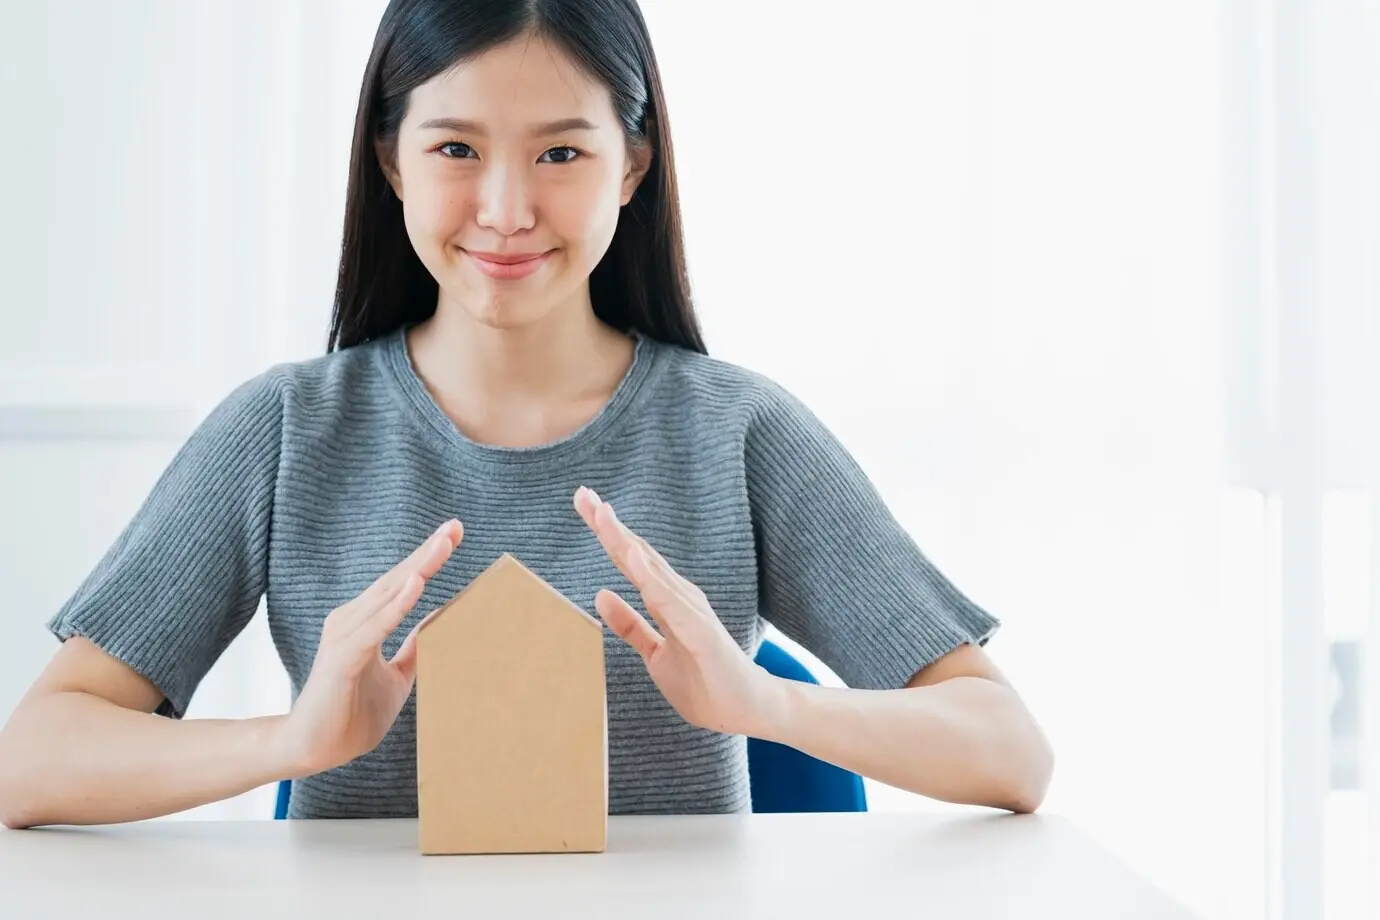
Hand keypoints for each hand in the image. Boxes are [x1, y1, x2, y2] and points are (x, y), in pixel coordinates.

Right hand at [274, 519, 462, 776]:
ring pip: (387, 596)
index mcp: (366, 622)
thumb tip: (440, 620)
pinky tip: (417, 585)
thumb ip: (414, 648)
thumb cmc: (351, 712)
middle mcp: (352, 620)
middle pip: (397, 579)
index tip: (454, 532)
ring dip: (416, 569)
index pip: (402, 582)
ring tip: (442, 545)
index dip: (427, 557)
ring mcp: (345, 637)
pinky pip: (374, 628)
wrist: (312, 749)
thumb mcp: (398, 677)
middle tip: (455, 527)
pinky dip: (396, 606)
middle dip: (427, 552)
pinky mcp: (342, 658)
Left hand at [573, 487, 783, 736]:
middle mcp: (680, 597)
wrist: (747, 710)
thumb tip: (601, 594)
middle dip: (610, 525)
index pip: (631, 560)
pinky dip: (650, 578)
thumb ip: (631, 625)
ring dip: (626, 541)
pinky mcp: (701, 633)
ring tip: (602, 514)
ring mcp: (691, 612)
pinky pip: (670, 603)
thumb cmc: (705, 681)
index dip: (607, 532)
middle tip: (584, 494)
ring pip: (652, 570)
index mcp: (667, 600)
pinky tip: (632, 558)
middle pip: (638, 554)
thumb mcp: (655, 653)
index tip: (584, 503)